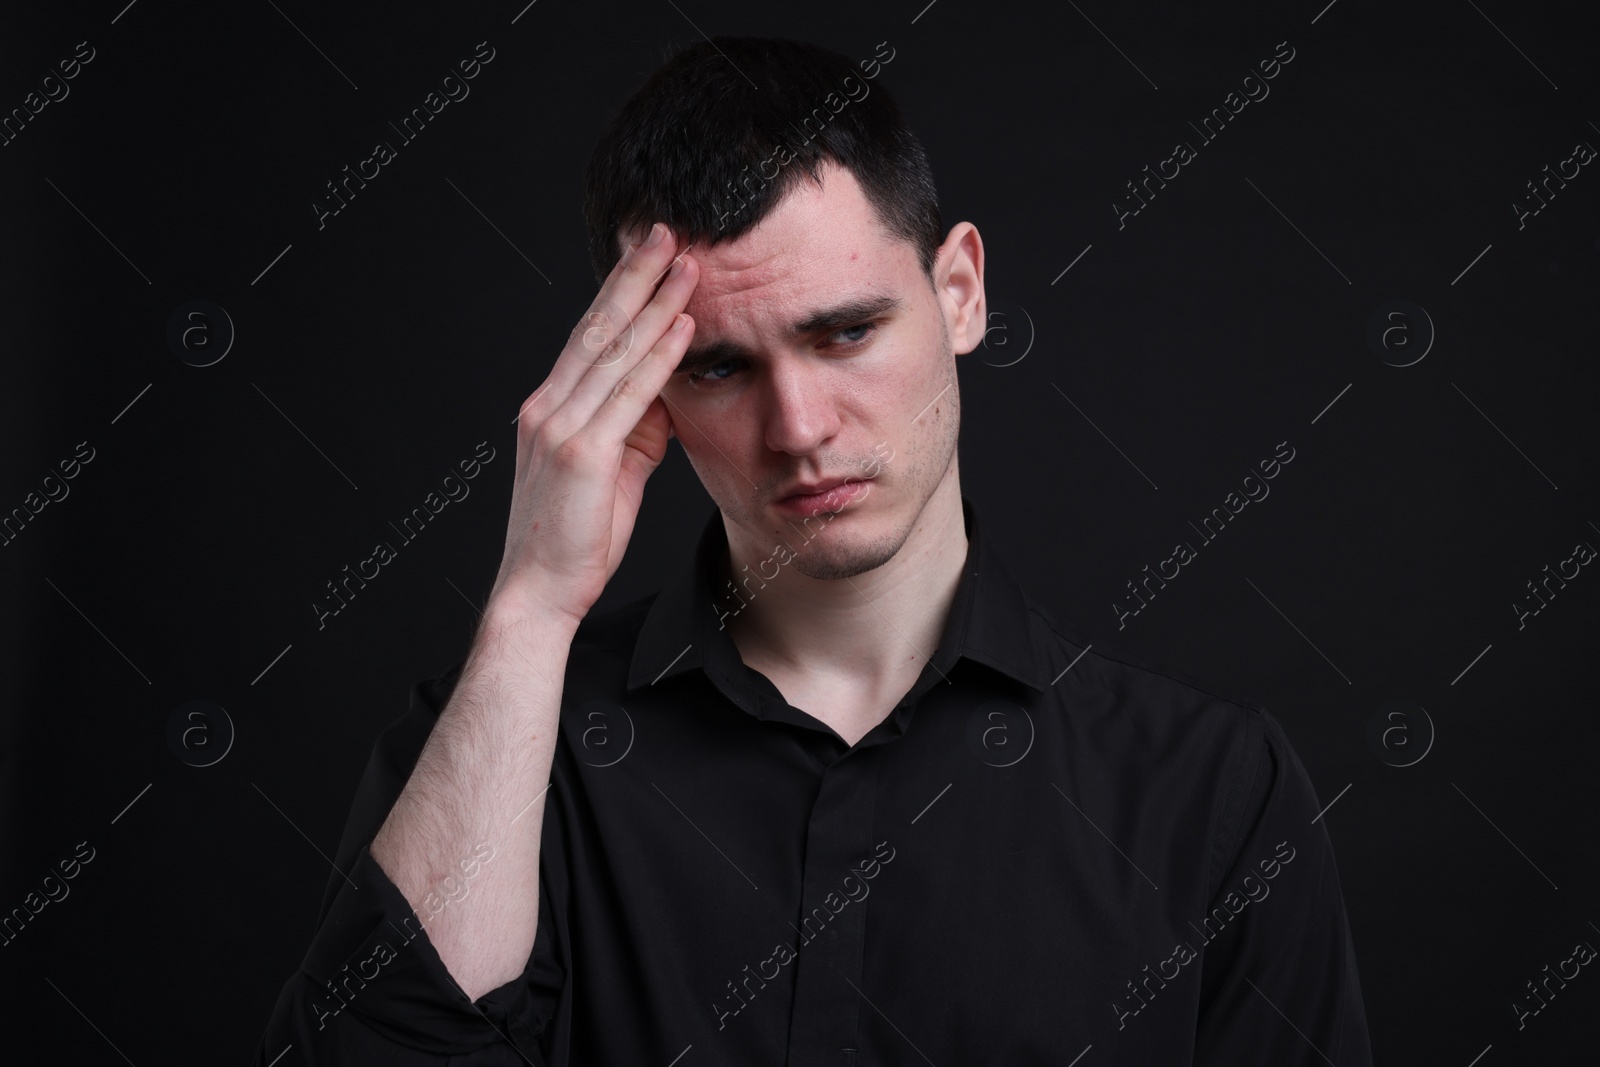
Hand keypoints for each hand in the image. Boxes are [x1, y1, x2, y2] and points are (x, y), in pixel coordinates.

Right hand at [488, 223, 697, 626]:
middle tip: (666, 232)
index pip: (589, 336)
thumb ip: (635, 428)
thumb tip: (666, 393)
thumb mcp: (613, 472)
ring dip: (655, 303)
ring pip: (614, 351)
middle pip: (598, 327)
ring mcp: (562, 427)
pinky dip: (658, 357)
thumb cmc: (576, 537)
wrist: (539, 591)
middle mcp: (548, 406)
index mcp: (550, 408)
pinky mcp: (582, 453)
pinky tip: (683, 327)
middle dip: (634, 275)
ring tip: (686, 264)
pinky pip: (629, 395)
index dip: (619, 291)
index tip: (647, 255)